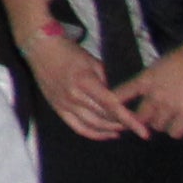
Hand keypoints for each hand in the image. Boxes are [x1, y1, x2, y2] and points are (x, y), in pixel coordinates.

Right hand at [18, 22, 135, 143]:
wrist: (40, 48)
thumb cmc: (67, 51)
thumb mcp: (92, 61)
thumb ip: (106, 81)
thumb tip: (118, 97)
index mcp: (84, 82)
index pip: (112, 106)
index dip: (129, 120)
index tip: (143, 131)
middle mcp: (74, 96)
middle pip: (105, 118)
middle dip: (123, 123)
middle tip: (136, 124)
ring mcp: (64, 104)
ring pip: (93, 125)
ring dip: (111, 129)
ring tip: (123, 128)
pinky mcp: (57, 108)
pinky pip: (78, 128)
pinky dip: (94, 134)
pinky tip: (106, 134)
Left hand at [112, 40, 182, 138]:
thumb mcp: (161, 65)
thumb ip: (153, 79)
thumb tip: (149, 89)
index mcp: (145, 79)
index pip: (120, 95)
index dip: (115, 106)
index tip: (114, 112)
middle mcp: (154, 94)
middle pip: (139, 118)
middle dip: (144, 121)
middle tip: (151, 121)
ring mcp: (170, 105)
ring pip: (157, 126)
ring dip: (162, 125)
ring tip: (169, 121)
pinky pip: (175, 132)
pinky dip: (176, 131)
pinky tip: (181, 126)